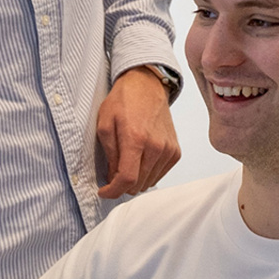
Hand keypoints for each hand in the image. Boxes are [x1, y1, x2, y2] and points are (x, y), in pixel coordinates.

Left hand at [94, 67, 179, 198]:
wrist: (146, 86)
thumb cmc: (123, 102)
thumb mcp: (104, 125)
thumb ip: (109, 155)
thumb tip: (112, 178)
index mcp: (136, 139)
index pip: (127, 179)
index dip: (113, 191)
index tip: (104, 191)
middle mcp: (156, 147)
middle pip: (138, 184)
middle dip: (122, 185)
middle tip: (112, 174)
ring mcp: (168, 150)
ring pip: (149, 182)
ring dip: (135, 179)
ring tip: (126, 162)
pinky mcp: (175, 151)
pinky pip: (159, 174)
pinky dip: (147, 173)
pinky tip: (140, 160)